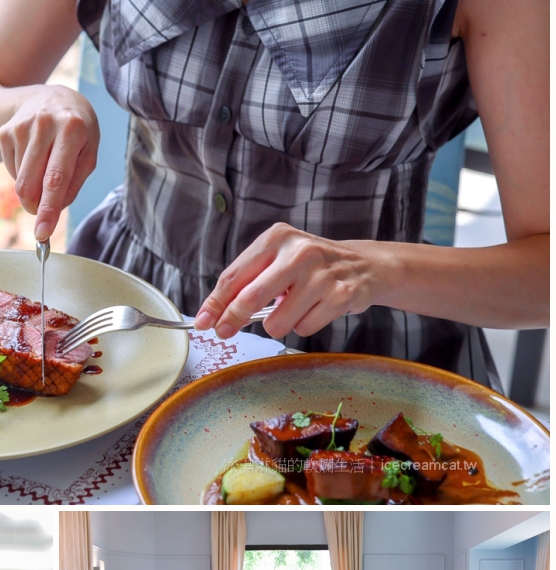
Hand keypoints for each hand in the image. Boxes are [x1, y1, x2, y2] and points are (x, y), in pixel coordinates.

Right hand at [0, 85, 98, 240]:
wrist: (49, 97)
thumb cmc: (76, 130)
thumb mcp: (88, 151)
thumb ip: (74, 183)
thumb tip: (52, 212)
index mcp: (72, 128)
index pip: (56, 178)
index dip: (49, 209)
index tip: (42, 234)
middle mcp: (44, 124)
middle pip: (30, 185)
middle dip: (35, 207)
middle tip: (43, 211)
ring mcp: (21, 126)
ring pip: (19, 182)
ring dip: (32, 188)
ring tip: (46, 165)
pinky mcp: (5, 131)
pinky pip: (11, 171)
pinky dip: (23, 174)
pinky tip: (33, 157)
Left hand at [193, 223, 381, 338]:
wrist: (365, 265)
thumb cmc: (312, 266)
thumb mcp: (278, 260)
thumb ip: (247, 282)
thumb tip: (214, 314)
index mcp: (277, 238)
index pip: (235, 276)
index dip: (215, 303)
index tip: (203, 321)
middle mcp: (299, 252)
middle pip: (250, 297)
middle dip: (233, 319)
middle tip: (225, 331)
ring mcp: (321, 275)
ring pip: (276, 322)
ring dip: (277, 324)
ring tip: (293, 309)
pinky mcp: (339, 296)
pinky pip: (303, 329)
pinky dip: (303, 326)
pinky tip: (315, 309)